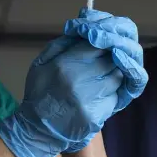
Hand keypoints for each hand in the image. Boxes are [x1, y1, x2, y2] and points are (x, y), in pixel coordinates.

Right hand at [0, 12, 145, 156]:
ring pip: (118, 76)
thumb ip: (66, 43)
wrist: (38, 129)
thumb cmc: (40, 91)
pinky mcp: (99, 115)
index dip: (106, 36)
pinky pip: (116, 94)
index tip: (106, 36)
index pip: (99, 42)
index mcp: (65, 65)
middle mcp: (80, 82)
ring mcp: (91, 100)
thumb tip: (88, 27)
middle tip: (112, 50)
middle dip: (114, 52)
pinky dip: (113, 89)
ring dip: (115, 70)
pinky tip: (101, 90)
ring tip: (103, 72)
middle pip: (113, 57)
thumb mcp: (43, 61)